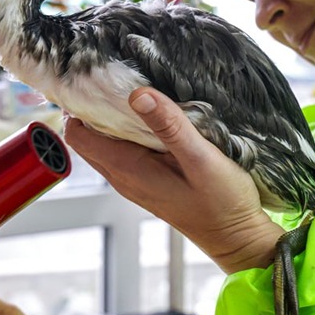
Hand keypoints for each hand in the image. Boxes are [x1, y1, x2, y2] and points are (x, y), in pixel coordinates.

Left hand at [64, 87, 284, 273]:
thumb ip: (170, 126)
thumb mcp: (201, 159)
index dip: (80, 105)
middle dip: (94, 106)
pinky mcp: (148, 181)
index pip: (78, 134)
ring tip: (134, 91)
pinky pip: (124, 150)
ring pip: (105, 142)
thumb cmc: (222, 203)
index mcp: (127, 168)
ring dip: (112, 118)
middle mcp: (123, 176)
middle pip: (87, 136)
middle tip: (116, 76)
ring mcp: (134, 180)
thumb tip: (138, 94)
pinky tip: (153, 117)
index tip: (97, 78)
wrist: (236, 237)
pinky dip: (129, 131)